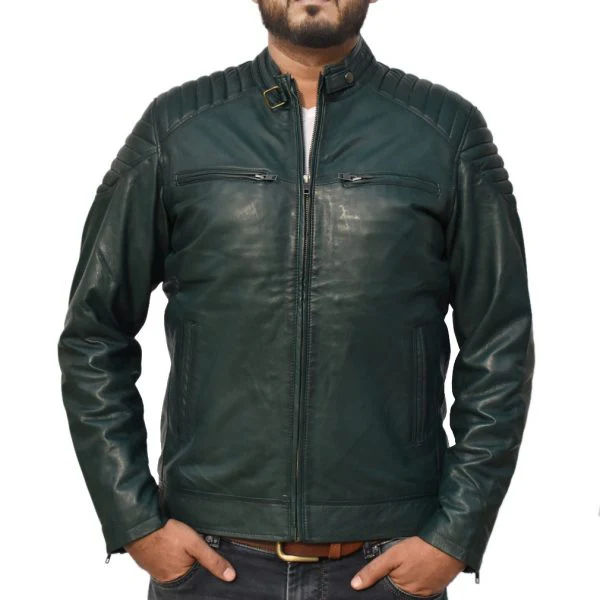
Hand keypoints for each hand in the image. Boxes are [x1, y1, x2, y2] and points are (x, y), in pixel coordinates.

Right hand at [124, 518, 235, 583]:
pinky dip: (174, 558)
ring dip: (184, 563)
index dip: (207, 576)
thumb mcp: (195, 544)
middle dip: (196, 569)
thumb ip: (212, 560)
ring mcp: (157, 570)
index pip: (198, 582)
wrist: (140, 524)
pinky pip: (166, 563)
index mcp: (178, 579)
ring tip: (190, 553)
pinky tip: (177, 550)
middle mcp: (167, 579)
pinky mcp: (150, 561)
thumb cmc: (167, 533)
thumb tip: (231, 576)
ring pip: (177, 570)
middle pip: (187, 577)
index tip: (217, 571)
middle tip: (200, 557)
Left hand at [350, 536, 464, 595]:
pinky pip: (423, 585)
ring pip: (410, 587)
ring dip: (408, 578)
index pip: (386, 589)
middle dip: (396, 578)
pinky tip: (420, 566)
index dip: (382, 580)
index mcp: (401, 588)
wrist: (450, 545)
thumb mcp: (393, 555)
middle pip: (398, 588)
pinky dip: (420, 577)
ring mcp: (426, 592)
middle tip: (401, 563)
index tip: (385, 572)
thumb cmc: (421, 548)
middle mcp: (413, 594)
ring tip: (410, 563)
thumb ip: (374, 570)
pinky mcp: (436, 587)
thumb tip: (355, 585)